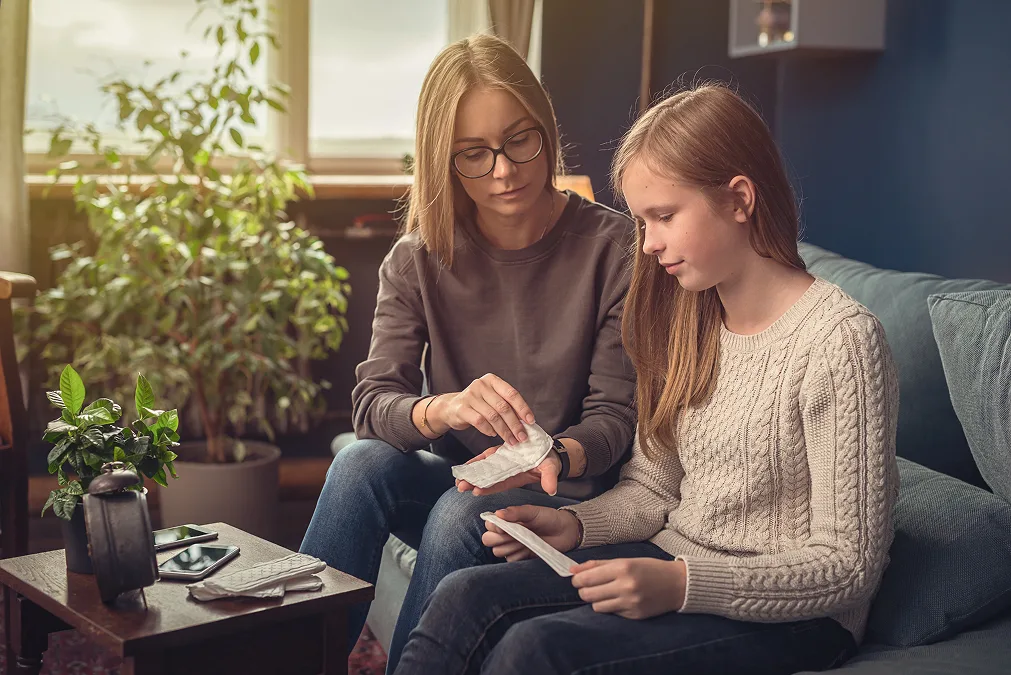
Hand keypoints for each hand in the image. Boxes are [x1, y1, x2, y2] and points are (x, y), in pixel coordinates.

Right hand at [429, 374, 533, 445]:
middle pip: (503, 407)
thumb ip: (507, 406)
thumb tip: (526, 422)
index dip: (523, 408)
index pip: (511, 394)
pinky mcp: (461, 408)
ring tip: (511, 440)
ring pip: (492, 416)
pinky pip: (479, 421)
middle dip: (515, 424)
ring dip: (504, 431)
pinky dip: (488, 430)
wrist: (451, 407)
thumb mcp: (492, 400)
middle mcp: (481, 385)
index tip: (531, 421)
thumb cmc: (478, 405)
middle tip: (522, 437)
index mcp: (492, 380)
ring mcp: (470, 396)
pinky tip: (493, 434)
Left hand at [456, 448, 562, 495]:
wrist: (548, 452)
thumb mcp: (550, 468)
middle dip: (474, 483)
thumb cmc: (549, 461)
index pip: (500, 484)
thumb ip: (549, 478)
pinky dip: (476, 462)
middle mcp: (507, 472)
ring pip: (484, 471)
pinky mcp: (500, 453)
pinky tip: (465, 466)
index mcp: (516, 477)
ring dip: (472, 475)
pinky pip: (486, 459)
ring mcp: (502, 463)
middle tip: (460, 486)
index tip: (476, 491)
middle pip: (488, 479)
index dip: (489, 488)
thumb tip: (551, 490)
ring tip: (458, 480)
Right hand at [482, 505, 580, 561]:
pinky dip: (518, 555)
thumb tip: (498, 514)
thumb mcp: (532, 512)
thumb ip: (515, 512)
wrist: (564, 531)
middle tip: (515, 535)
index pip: (489, 525)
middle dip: (499, 539)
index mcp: (507, 519)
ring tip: (525, 540)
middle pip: (488, 540)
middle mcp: (506, 533)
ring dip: (509, 547)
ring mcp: (512, 545)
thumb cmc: (548, 518)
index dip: (494, 527)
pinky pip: (511, 560)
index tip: (505, 527)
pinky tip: (529, 548)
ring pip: (498, 551)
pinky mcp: (520, 556)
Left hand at [570, 558, 686, 618]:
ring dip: (596, 600)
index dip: (577, 580)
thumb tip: (573, 569)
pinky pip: (612, 613)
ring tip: (605, 593)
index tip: (576, 579)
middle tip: (588, 587)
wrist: (677, 584)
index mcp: (622, 568)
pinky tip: (619, 599)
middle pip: (588, 594)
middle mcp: (626, 586)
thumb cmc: (649, 569)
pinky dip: (611, 606)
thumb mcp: (624, 560)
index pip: (587, 578)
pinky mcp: (635, 615)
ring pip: (597, 606)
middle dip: (583, 591)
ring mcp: (631, 603)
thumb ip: (597, 565)